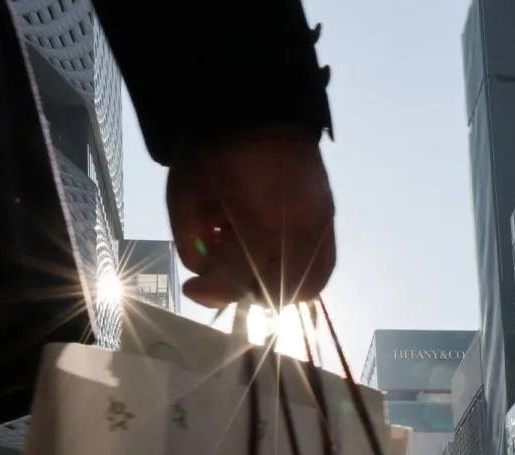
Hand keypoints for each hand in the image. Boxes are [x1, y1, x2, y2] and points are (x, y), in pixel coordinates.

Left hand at [168, 126, 335, 308]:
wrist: (260, 102)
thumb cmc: (216, 146)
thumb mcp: (185, 193)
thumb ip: (190, 242)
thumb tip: (204, 273)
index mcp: (262, 226)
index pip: (238, 280)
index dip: (209, 290)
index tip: (193, 288)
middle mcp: (300, 233)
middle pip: (275, 292)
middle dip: (243, 288)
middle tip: (224, 270)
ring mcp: (322, 226)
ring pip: (307, 286)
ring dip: (275, 286)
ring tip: (250, 264)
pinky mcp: (330, 217)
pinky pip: (322, 265)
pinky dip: (298, 273)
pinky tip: (273, 256)